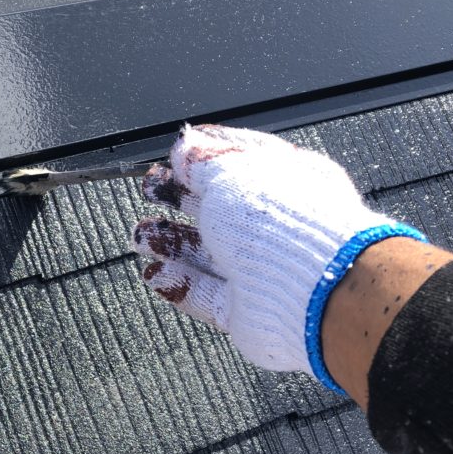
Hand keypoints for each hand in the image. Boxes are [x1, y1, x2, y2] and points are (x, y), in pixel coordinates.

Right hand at [133, 124, 424, 391]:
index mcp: (284, 181)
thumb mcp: (230, 173)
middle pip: (219, 208)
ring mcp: (263, 267)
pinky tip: (155, 275)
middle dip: (180, 198)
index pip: (239, 161)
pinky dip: (180, 284)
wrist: (312, 292)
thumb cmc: (281, 222)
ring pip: (208, 252)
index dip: (203, 156)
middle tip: (150, 190)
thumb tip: (184, 147)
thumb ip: (202, 161)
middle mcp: (275, 224)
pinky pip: (208, 294)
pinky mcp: (249, 307)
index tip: (172, 156)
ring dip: (171, 243)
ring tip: (140, 238)